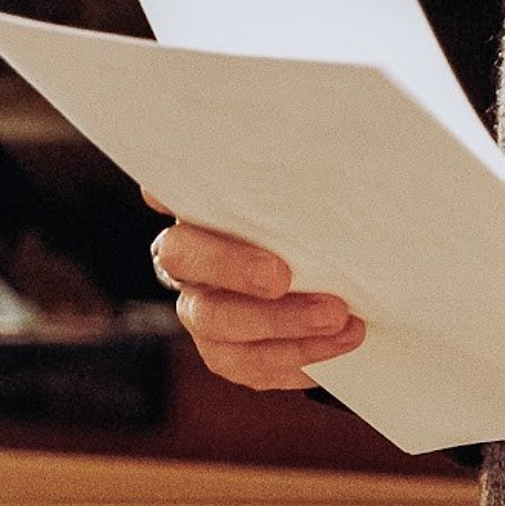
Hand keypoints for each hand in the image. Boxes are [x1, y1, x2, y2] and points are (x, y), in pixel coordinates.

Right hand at [147, 204, 364, 391]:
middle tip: (281, 277)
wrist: (331, 293)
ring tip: (341, 320)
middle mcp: (188, 266)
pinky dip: (300, 356)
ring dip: (286, 325)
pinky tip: (339, 343)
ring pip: (221, 326)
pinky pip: (252, 366)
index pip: (169, 191)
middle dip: (232, 270)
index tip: (169, 197)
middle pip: (185, 262)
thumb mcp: (301, 205)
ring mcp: (202, 315)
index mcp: (200, 215)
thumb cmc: (310, 235)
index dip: (164, 196)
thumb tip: (304, 140)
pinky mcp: (227, 357)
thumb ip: (288, 187)